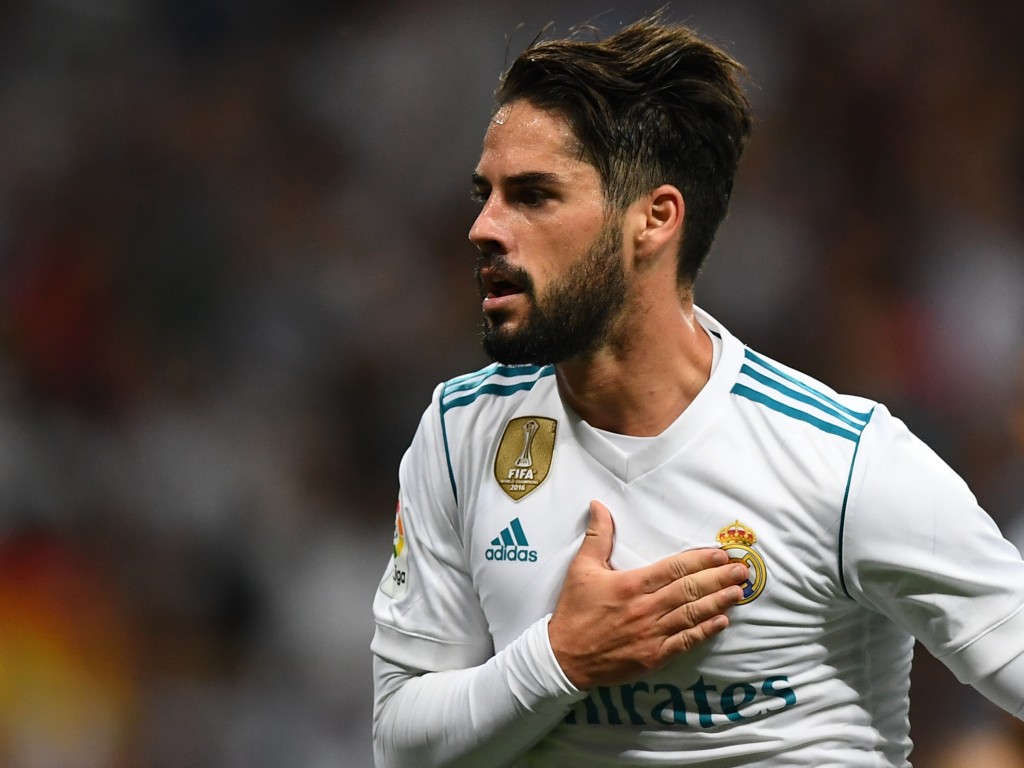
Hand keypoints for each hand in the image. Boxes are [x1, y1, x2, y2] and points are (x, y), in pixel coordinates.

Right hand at [548, 500, 747, 689]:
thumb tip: (599, 506)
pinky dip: (705, 631)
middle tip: (742, 570)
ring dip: (718, 603)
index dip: (700, 561)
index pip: (674, 569)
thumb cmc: (574, 611)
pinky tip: (721, 622)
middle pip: (690, 590)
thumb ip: (597, 536)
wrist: (564, 658)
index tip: (720, 554)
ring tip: (739, 592)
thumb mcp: (581, 568)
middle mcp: (646, 608)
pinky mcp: (653, 656)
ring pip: (692, 615)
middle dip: (719, 579)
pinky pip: (685, 642)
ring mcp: (652, 634)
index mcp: (631, 584)